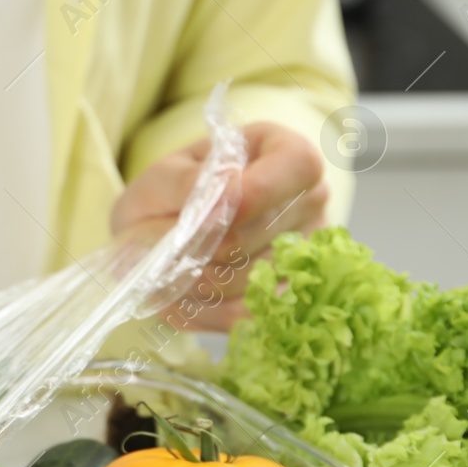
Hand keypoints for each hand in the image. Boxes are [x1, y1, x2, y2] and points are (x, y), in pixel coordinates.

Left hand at [111, 122, 329, 330]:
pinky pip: (247, 314)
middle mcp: (309, 201)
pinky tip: (182, 293)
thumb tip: (222, 193)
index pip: (298, 165)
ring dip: (200, 280)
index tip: (206, 213)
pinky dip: (203, 309)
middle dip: (208, 246)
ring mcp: (305, 252)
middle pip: (268, 232)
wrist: (158, 234)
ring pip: (255, 278)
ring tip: (169, 268)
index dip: (254, 192)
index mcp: (284, 153)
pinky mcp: (285, 297)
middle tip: (168, 245)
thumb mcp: (163, 177)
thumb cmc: (168, 195)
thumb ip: (187, 182)